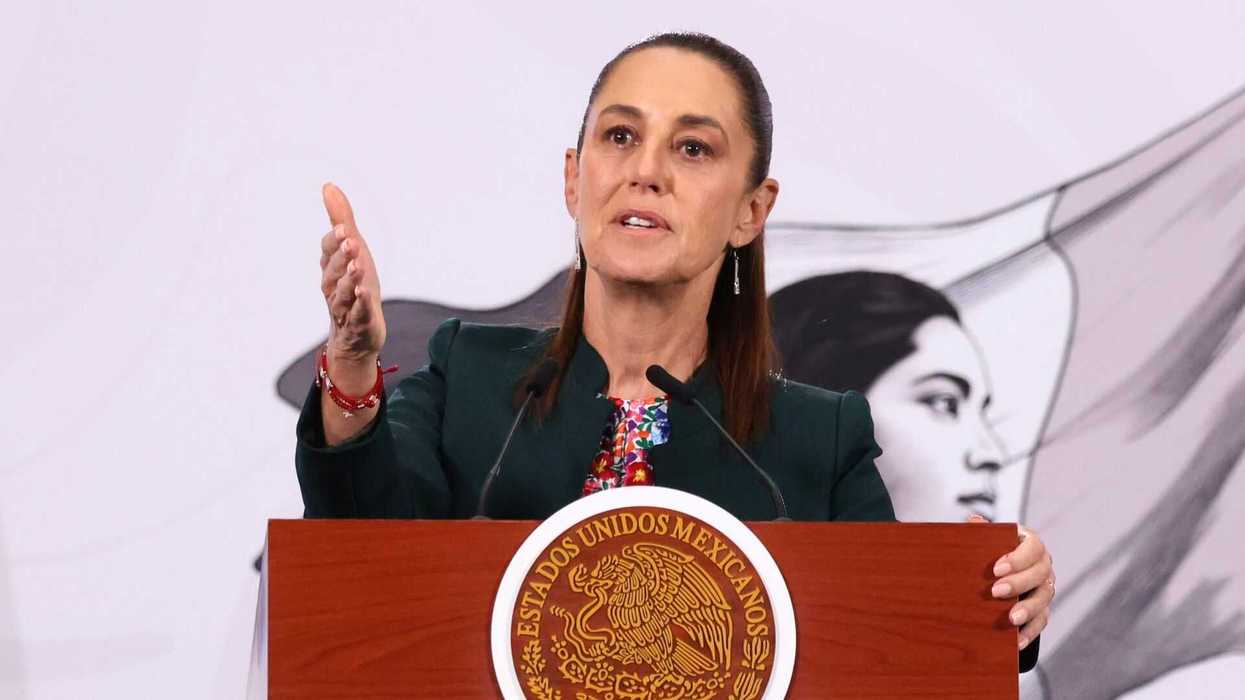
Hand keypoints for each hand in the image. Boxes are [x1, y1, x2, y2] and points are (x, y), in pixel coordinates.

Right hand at [319, 183, 386, 378]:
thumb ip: (341, 220)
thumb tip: (328, 185)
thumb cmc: (354, 287)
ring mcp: (345, 307)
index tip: (345, 228)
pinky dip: (361, 306)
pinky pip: (358, 315)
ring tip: (358, 267)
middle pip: (334, 270)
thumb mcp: (352, 251)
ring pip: (343, 293)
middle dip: (342, 256)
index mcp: (330, 268)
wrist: (357, 336)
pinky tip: (365, 295)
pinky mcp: (359, 324)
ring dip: (350, 279)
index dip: (335, 241)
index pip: (328, 251)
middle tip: (351, 242)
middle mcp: (333, 287)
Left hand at [968, 514, 1053, 649]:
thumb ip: (982, 532)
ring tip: (1010, 619)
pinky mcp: (1043, 609)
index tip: (996, 569)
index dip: (1017, 558)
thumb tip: (973, 521)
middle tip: (995, 592)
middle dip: (1018, 584)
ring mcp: (1046, 588)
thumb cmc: (991, 552)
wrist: (998, 573)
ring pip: (1044, 598)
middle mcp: (1043, 565)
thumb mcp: (987, 540)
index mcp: (1031, 544)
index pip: (1033, 548)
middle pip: (1039, 574)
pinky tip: (1017, 641)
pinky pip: (1042, 621)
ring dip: (1028, 609)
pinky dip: (1030, 631)